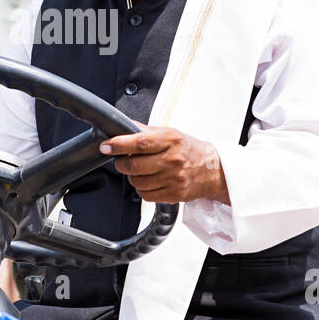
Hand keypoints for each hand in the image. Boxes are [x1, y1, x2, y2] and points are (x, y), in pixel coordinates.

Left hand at [100, 126, 229, 204]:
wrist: (212, 169)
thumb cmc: (188, 149)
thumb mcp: (170, 133)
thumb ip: (145, 131)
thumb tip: (122, 125)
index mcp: (171, 139)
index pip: (139, 142)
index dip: (119, 145)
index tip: (106, 146)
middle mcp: (173, 159)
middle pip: (135, 165)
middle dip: (121, 163)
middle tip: (122, 160)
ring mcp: (174, 178)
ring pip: (137, 182)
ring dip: (132, 177)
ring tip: (140, 170)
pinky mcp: (174, 194)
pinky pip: (145, 195)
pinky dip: (141, 188)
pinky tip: (149, 181)